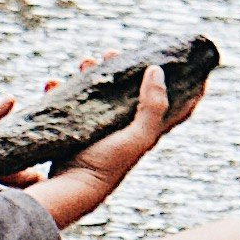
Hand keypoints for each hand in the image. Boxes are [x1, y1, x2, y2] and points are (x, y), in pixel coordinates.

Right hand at [28, 59, 173, 238]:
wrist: (74, 186)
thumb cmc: (109, 164)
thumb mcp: (138, 136)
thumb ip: (152, 106)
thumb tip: (156, 70)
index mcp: (146, 127)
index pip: (175, 105)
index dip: (186, 85)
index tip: (186, 60)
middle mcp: (125, 125)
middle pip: (130, 90)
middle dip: (122, 68)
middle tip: (111, 52)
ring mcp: (99, 127)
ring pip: (98, 92)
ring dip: (91, 74)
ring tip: (84, 61)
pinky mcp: (76, 129)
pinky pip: (68, 103)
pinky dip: (60, 91)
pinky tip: (52, 83)